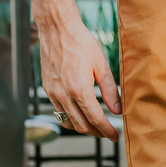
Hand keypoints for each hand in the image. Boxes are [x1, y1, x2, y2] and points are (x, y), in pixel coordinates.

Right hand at [38, 14, 120, 138]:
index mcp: (79, 89)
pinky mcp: (47, 88)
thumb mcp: (101, 65)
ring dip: (82, 127)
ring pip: (67, 121)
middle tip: (108, 133)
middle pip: (80, 125)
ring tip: (95, 126)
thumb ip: (110, 91)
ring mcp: (52, 92)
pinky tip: (80, 113)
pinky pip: (58, 110)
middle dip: (96, 132)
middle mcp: (63, 94)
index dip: (107, 130)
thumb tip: (118, 110)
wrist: (57, 30)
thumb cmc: (81, 43)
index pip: (95, 119)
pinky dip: (70, 117)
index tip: (115, 136)